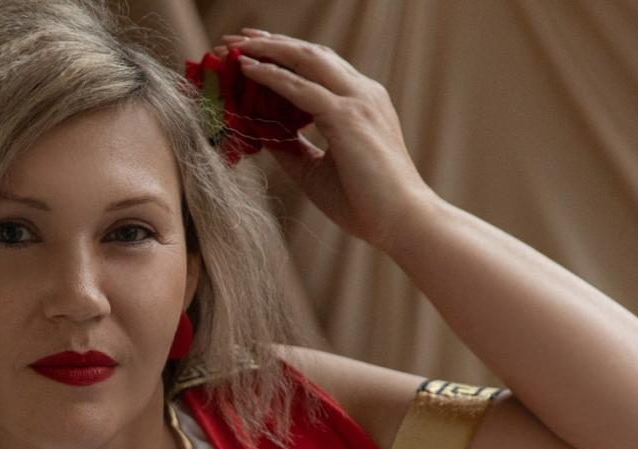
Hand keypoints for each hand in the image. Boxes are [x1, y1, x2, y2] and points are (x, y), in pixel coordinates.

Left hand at [213, 28, 438, 253]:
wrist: (401, 221)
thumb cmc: (364, 201)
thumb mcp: (316, 170)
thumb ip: (291, 148)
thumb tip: (259, 134)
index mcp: (361, 102)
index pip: (319, 67)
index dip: (284, 55)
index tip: (252, 51)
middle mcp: (362, 93)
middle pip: (311, 53)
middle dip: (272, 43)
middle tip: (236, 39)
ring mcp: (357, 101)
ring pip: (306, 60)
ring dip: (268, 50)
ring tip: (235, 46)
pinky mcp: (347, 118)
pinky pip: (302, 89)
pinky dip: (272, 76)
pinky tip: (248, 70)